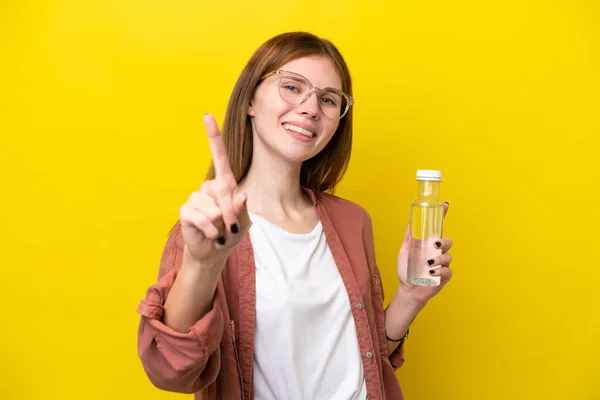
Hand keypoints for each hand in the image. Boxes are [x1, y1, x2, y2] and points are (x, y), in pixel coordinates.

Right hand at [179, 113, 249, 263]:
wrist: (214, 251)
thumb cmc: (230, 233)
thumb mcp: (243, 223)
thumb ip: (242, 210)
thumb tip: (240, 195)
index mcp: (225, 184)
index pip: (219, 157)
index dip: (213, 137)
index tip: (207, 116)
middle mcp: (208, 187)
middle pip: (221, 190)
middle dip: (230, 212)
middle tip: (231, 228)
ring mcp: (196, 198)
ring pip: (211, 208)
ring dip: (219, 224)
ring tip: (218, 230)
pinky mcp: (186, 211)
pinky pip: (200, 218)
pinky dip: (209, 230)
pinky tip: (210, 234)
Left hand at [396, 202, 452, 305]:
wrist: (407, 289)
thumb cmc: (406, 269)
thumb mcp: (404, 251)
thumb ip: (408, 238)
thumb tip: (409, 222)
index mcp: (428, 244)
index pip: (438, 228)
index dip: (442, 216)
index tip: (444, 205)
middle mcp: (437, 252)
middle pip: (447, 241)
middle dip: (444, 242)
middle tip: (435, 245)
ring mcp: (442, 264)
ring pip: (448, 256)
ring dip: (439, 259)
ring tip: (428, 264)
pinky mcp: (444, 276)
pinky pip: (447, 271)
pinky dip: (440, 271)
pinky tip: (431, 273)